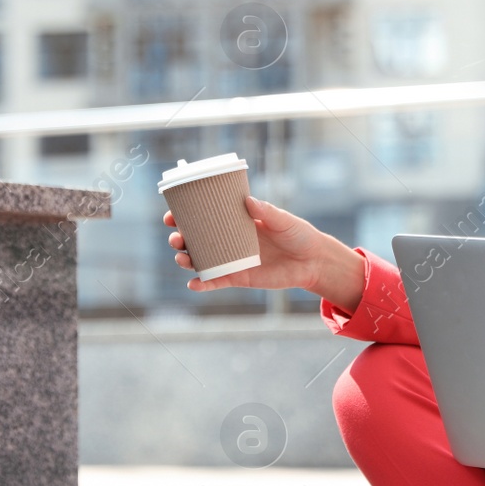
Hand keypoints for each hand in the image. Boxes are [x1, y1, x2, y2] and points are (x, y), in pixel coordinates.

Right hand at [164, 196, 330, 293]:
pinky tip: (193, 284)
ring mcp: (231, 259)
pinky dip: (202, 284)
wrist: (313, 261)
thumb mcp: (283, 220)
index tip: (171, 216)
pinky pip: (215, 282)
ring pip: (201, 261)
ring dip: (186, 260)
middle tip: (176, 238)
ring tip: (182, 258)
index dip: (184, 216)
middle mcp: (228, 240)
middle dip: (179, 239)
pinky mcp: (238, 277)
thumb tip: (248, 201)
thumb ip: (266, 211)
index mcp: (235, 221)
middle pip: (195, 240)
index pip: (204, 217)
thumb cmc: (298, 234)